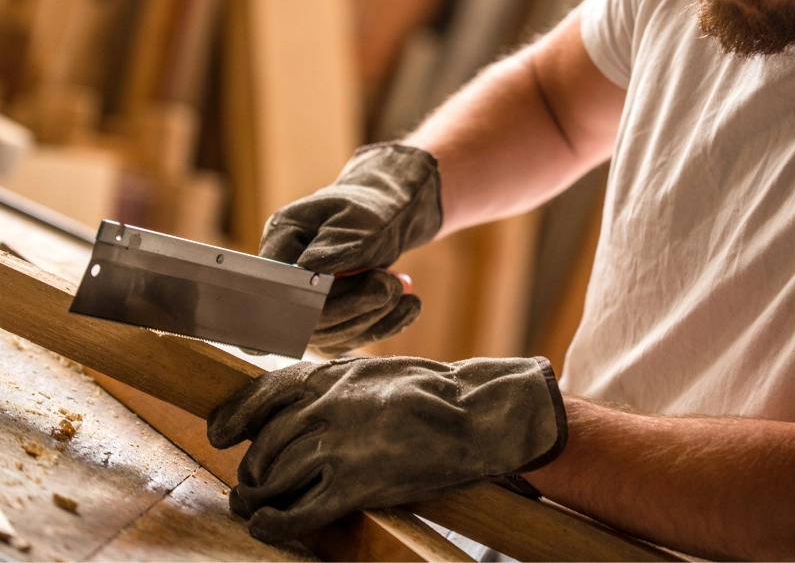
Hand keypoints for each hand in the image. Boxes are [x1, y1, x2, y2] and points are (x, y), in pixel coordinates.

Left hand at [206, 356, 566, 542]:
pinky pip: (297, 512)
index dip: (233, 416)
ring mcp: (338, 446)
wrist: (474, 415)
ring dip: (260, 495)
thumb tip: (286, 407)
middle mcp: (326, 407)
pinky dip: (275, 521)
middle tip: (255, 480)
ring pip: (274, 478)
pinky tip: (268, 523)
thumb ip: (329, 386)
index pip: (262, 394)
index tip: (218, 432)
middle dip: (254, 467)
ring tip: (258, 502)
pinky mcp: (355, 485)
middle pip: (264, 444)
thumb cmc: (429, 392)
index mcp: (331, 376)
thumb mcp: (372, 372)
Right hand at [259, 143, 441, 350]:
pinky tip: (410, 306)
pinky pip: (351, 338)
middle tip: (390, 282)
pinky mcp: (329, 324)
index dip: (310, 295)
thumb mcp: (360, 216)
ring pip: (331, 335)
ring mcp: (303, 304)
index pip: (279, 281)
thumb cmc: (372, 208)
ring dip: (375, 315)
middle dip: (356, 304)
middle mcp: (285, 275)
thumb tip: (310, 266)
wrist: (388, 216)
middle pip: (305, 316)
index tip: (355, 281)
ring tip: (400, 286)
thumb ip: (337, 241)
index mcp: (283, 237)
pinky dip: (386, 325)